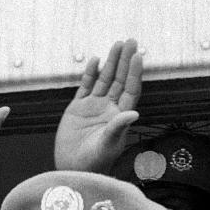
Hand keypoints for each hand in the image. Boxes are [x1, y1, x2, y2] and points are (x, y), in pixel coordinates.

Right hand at [54, 39, 142, 171]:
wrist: (72, 169)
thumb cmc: (94, 162)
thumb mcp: (107, 145)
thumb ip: (118, 127)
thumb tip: (134, 113)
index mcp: (120, 116)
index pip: (130, 89)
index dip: (134, 72)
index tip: (137, 55)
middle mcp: (109, 109)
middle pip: (119, 79)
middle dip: (124, 60)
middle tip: (130, 40)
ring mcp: (93, 107)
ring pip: (104, 79)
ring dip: (110, 62)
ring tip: (116, 44)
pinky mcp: (78, 108)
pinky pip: (86, 86)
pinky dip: (90, 74)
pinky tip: (95, 61)